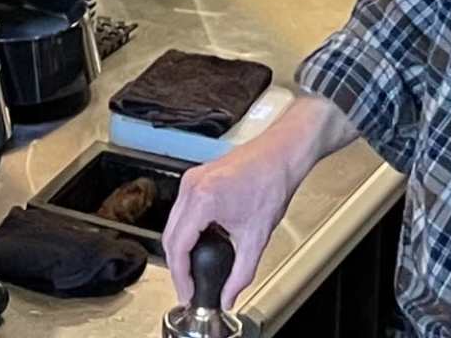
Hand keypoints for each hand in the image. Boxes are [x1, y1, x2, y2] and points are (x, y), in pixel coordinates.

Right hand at [164, 105, 325, 304]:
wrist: (281, 154)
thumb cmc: (272, 182)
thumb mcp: (257, 237)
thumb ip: (241, 274)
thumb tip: (229, 296)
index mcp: (203, 199)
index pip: (178, 247)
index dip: (180, 276)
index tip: (187, 294)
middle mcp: (192, 186)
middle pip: (169, 236)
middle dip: (177, 267)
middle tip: (188, 288)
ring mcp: (191, 180)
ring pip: (172, 223)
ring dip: (178, 249)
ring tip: (191, 272)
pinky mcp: (196, 178)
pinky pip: (181, 211)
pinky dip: (184, 232)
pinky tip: (197, 246)